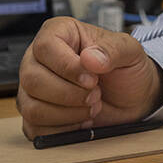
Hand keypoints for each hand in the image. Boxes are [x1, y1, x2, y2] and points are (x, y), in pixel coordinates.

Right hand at [16, 17, 162, 139]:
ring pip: (31, 107)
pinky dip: (64, 129)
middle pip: (32, 79)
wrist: (131, 98)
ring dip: (68, 113)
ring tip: (92, 105)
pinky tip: (81, 119)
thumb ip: (113, 50)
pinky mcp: (34, 115)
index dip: (67, 66)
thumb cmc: (126, 69)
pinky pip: (36, 128)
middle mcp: (39, 59)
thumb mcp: (130, 51)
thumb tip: (89, 58)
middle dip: (69, 94)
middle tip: (95, 94)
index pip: (45, 47)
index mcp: (59, 33)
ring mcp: (33, 89)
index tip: (92, 78)